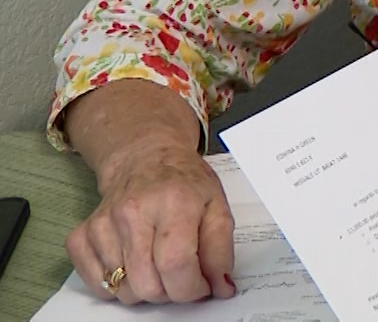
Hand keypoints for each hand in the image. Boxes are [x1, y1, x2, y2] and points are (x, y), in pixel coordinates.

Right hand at [67, 143, 235, 304]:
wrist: (146, 159)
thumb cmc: (184, 184)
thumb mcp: (218, 207)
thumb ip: (222, 250)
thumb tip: (221, 288)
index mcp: (174, 202)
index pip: (176, 265)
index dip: (192, 288)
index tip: (201, 286)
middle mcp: (133, 213)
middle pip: (148, 285)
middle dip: (171, 292)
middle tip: (181, 274)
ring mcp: (102, 225)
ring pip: (123, 290)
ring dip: (146, 288)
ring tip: (158, 263)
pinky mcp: (81, 236)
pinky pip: (97, 285)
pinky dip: (118, 285)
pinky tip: (133, 263)